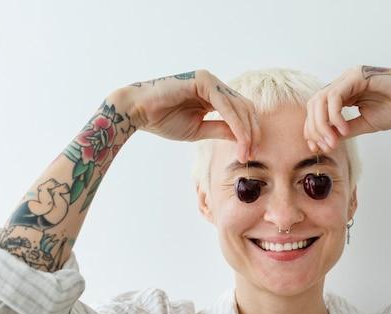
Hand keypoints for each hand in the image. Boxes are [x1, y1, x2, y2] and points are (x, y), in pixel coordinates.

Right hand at [114, 69, 260, 162]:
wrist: (138, 111)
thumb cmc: (163, 120)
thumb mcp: (199, 130)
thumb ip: (221, 130)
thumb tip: (244, 139)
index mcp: (214, 95)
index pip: (241, 112)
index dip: (249, 133)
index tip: (249, 155)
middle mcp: (214, 84)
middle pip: (245, 108)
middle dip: (252, 133)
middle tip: (250, 155)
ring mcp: (209, 80)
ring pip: (239, 107)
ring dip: (246, 131)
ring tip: (246, 152)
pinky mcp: (203, 80)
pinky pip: (226, 105)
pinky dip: (236, 123)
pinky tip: (240, 139)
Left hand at [304, 65, 390, 151]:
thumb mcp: (365, 123)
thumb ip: (345, 130)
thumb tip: (325, 141)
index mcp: (344, 91)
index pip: (317, 109)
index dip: (312, 130)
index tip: (317, 149)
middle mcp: (344, 81)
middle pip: (314, 104)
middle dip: (314, 129)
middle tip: (325, 148)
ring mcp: (350, 76)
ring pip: (320, 100)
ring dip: (322, 124)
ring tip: (334, 142)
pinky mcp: (357, 76)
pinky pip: (335, 96)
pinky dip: (335, 116)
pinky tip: (344, 130)